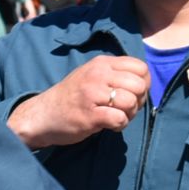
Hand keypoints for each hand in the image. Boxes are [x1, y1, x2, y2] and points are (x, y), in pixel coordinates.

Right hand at [6, 53, 150, 147]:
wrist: (43, 115)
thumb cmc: (72, 97)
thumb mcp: (92, 75)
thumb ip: (115, 74)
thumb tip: (145, 82)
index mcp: (101, 63)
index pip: (140, 67)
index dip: (143, 83)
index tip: (131, 94)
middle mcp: (97, 75)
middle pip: (139, 85)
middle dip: (138, 101)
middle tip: (124, 109)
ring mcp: (92, 94)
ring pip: (131, 102)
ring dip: (129, 115)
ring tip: (116, 117)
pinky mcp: (89, 115)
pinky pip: (119, 119)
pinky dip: (119, 125)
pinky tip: (109, 125)